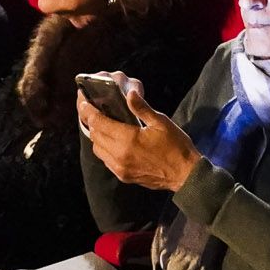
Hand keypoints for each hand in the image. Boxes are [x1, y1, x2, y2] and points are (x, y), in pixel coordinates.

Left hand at [78, 76, 197, 190]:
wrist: (185, 175)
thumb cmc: (176, 146)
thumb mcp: (161, 122)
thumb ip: (141, 108)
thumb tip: (129, 93)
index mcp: (127, 139)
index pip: (99, 123)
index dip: (89, 112)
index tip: (84, 103)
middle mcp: (119, 155)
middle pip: (95, 136)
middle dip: (91, 122)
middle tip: (91, 112)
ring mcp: (120, 168)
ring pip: (98, 150)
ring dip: (96, 137)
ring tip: (102, 126)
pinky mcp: (124, 176)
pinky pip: (106, 161)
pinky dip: (104, 150)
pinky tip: (111, 143)